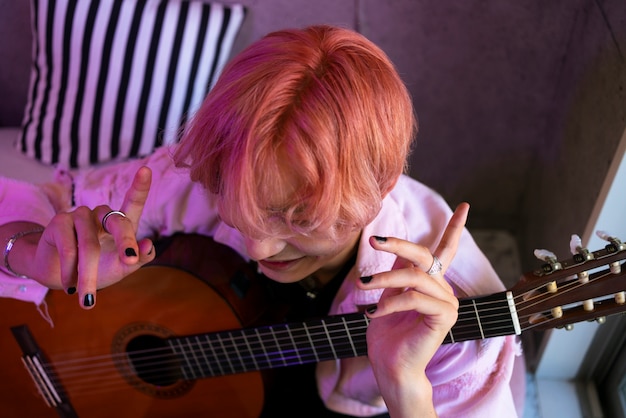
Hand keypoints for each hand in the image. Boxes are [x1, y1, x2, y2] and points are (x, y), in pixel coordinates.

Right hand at [32, 167, 155, 308]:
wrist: (65, 280)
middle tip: (130, 261)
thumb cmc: (99, 269)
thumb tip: (149, 246)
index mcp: (122, 223)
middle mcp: (102, 215)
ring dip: (88, 274)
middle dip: (126, 243)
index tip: (146, 170)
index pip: (133, 202)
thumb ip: (138, 258)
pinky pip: (68, 247)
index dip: (140, 186)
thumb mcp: (121, 267)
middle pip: (119, 222)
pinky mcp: (59, 222)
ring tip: (88, 297)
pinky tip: (69, 285)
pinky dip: (70, 270)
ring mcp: (80, 215)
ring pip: (90, 245)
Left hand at [357, 203, 468, 416]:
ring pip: (414, 276)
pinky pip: (415, 298)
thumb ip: (396, 275)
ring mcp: (446, 303)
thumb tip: (394, 250)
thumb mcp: (387, 297)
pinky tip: (374, 312)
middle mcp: (443, 290)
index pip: (446, 251)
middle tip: (373, 240)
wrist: (390, 368)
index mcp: (431, 283)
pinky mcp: (443, 317)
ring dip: (384, 280)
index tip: (465, 206)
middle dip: (397, 244)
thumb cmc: (387, 335)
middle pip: (425, 255)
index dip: (455, 228)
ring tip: (362, 286)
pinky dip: (391, 303)